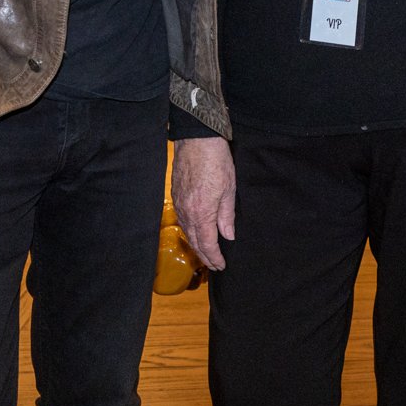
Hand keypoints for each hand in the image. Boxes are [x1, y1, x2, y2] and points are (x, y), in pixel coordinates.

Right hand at [171, 137, 236, 271]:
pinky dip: (190, 231)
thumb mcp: (229, 189)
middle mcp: (187, 212)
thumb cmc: (216, 161)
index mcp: (202, 213)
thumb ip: (227, 216)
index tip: (221, 266)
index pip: (207, 244)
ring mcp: (179, 204)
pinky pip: (182, 220)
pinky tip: (196, 231)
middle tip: (214, 265)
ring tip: (206, 253)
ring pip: (187, 231)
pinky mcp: (176, 195)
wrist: (197, 139)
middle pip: (195, 241)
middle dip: (205, 256)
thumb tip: (228, 236)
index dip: (214, 258)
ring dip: (197, 244)